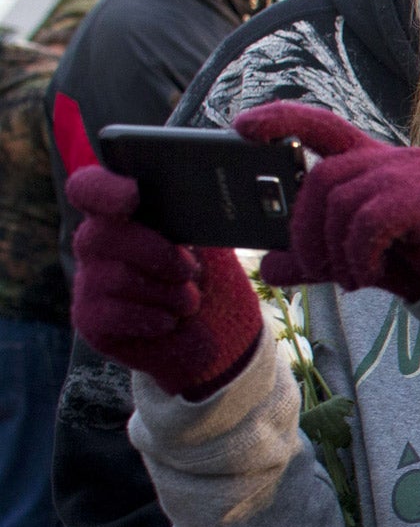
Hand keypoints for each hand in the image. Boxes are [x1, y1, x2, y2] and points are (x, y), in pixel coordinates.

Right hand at [67, 164, 261, 398]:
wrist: (222, 337)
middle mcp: (98, 245)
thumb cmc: (213, 282)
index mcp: (124, 216)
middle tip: (189, 270)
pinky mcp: (91, 320)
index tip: (132, 196)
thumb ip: (196, 220)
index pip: (89, 189)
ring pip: (115, 277)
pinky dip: (153, 318)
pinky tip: (170, 321)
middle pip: (101, 234)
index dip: (104, 190)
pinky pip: (113, 314)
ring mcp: (90, 282)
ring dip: (167, 293)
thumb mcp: (213, 246)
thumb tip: (198, 200)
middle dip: (156, 253)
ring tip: (189, 302)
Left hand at [234, 102, 419, 301]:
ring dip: (333, 249)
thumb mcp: (354, 258)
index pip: (321, 125)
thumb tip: (267, 267)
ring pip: (341, 201)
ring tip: (348, 277)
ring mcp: (415, 173)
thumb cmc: (418, 263)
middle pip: (321, 178)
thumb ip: (313, 257)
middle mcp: (394, 158)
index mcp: (374, 162)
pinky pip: (369, 221)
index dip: (280, 119)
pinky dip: (357, 254)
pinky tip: (366, 274)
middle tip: (311, 268)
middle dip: (304, 230)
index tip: (240, 127)